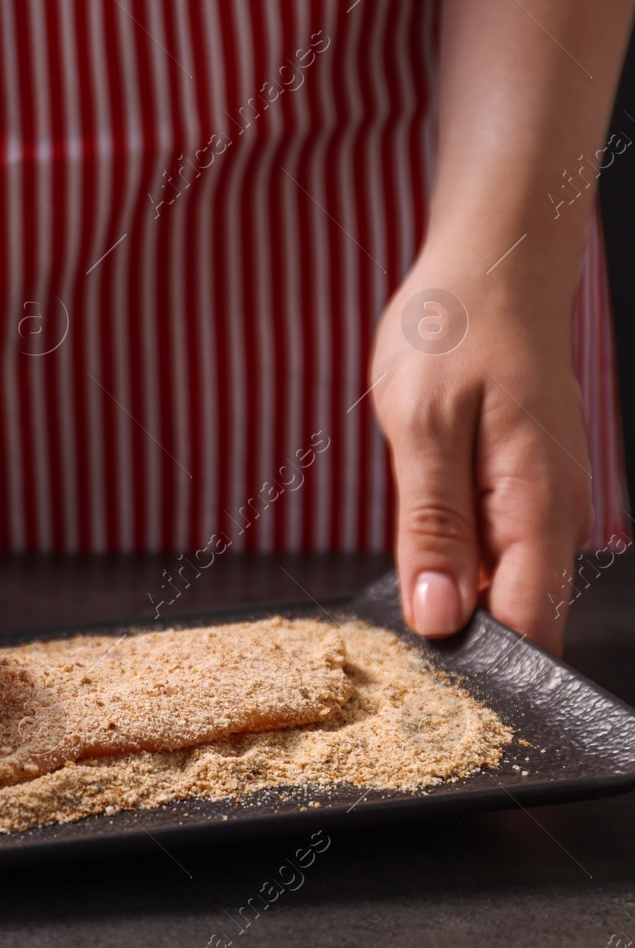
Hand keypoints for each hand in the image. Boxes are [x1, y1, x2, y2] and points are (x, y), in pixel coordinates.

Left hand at [371, 258, 592, 655]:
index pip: (528, 626)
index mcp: (536, 507)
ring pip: (506, 584)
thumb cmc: (454, 332)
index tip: (422, 680)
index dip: (480, 662)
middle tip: (392, 643)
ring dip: (457, 597)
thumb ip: (432, 529)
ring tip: (402, 592)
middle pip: (519, 614)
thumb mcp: (421, 428)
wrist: (491, 267)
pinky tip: (424, 550)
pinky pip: (498, 549)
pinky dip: (460, 562)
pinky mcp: (524, 488)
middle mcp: (556, 515)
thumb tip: (439, 618)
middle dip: (462, 637)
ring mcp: (545, 502)